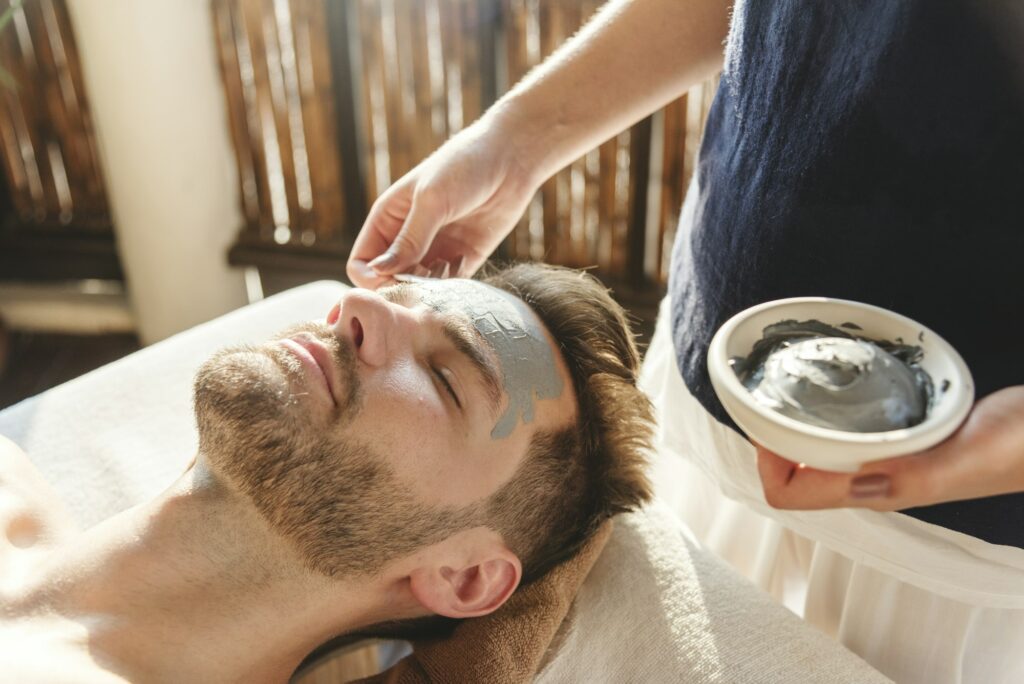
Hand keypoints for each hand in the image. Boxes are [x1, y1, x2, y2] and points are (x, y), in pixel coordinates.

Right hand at [346, 117, 540, 288]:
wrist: (512, 158)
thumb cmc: (465, 167)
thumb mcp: (433, 200)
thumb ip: (409, 240)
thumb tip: (380, 271)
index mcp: (388, 219)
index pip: (362, 264)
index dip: (372, 279)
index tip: (395, 279)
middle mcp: (407, 238)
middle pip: (389, 282)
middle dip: (404, 286)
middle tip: (426, 277)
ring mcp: (434, 249)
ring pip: (419, 288)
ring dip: (430, 287)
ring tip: (448, 265)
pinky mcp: (462, 258)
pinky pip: (447, 286)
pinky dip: (452, 283)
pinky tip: (464, 258)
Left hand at [755, 386, 1023, 510]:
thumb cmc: (1019, 448)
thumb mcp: (970, 457)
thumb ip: (920, 476)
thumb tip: (858, 486)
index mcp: (879, 491)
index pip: (791, 494)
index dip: (765, 462)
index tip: (766, 423)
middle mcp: (874, 479)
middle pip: (793, 472)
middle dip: (769, 439)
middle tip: (767, 397)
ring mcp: (886, 459)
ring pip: (815, 450)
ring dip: (792, 426)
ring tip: (787, 388)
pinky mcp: (900, 437)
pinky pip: (845, 430)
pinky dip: (824, 413)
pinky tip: (832, 384)